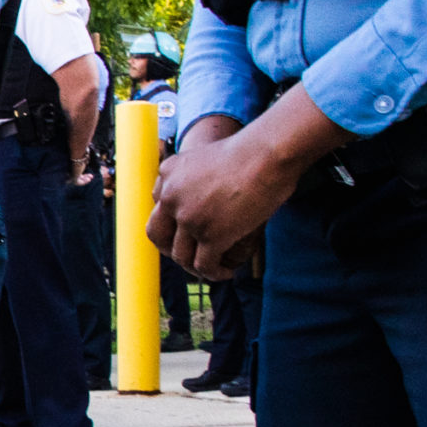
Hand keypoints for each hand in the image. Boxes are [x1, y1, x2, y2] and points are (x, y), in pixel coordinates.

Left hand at [148, 92, 349, 280]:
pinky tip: (226, 273)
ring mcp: (189, 217)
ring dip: (194, 266)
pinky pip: (204, 265)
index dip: (171, 224)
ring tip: (213, 267)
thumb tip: (202, 200)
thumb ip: (195, 177)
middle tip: (189, 257)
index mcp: (168, 174)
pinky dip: (214, 273)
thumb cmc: (251, 152)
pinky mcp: (210, 235)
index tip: (187, 233)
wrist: (268, 154)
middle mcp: (171, 196)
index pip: (159, 208)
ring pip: (181, 255)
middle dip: (171, 249)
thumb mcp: (208, 158)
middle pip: (157, 234)